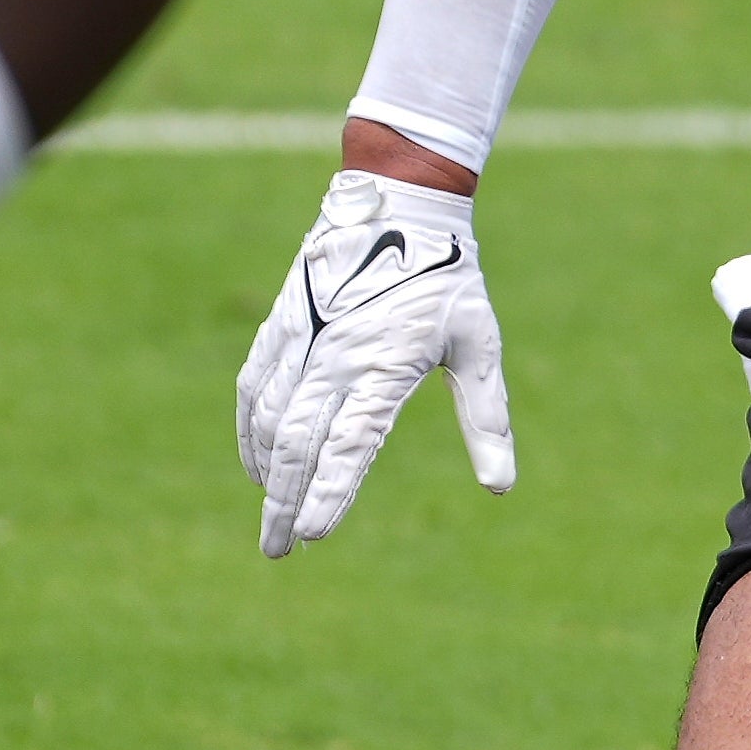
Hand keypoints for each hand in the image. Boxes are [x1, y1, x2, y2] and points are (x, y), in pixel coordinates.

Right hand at [237, 168, 513, 556]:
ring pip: (268, 418)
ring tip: (270, 517)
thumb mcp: (479, 342)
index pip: (351, 442)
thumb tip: (502, 485)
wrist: (397, 199)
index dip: (329, 490)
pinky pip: (254, 386)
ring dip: (265, 472)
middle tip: (278, 550)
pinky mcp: (284, 324)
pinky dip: (249, 430)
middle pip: (297, 443)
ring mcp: (302, 339)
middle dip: (283, 501)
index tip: (314, 535)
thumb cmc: (447, 275)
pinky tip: (256, 463)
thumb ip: (485, 416)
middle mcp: (335, 356)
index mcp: (385, 363)